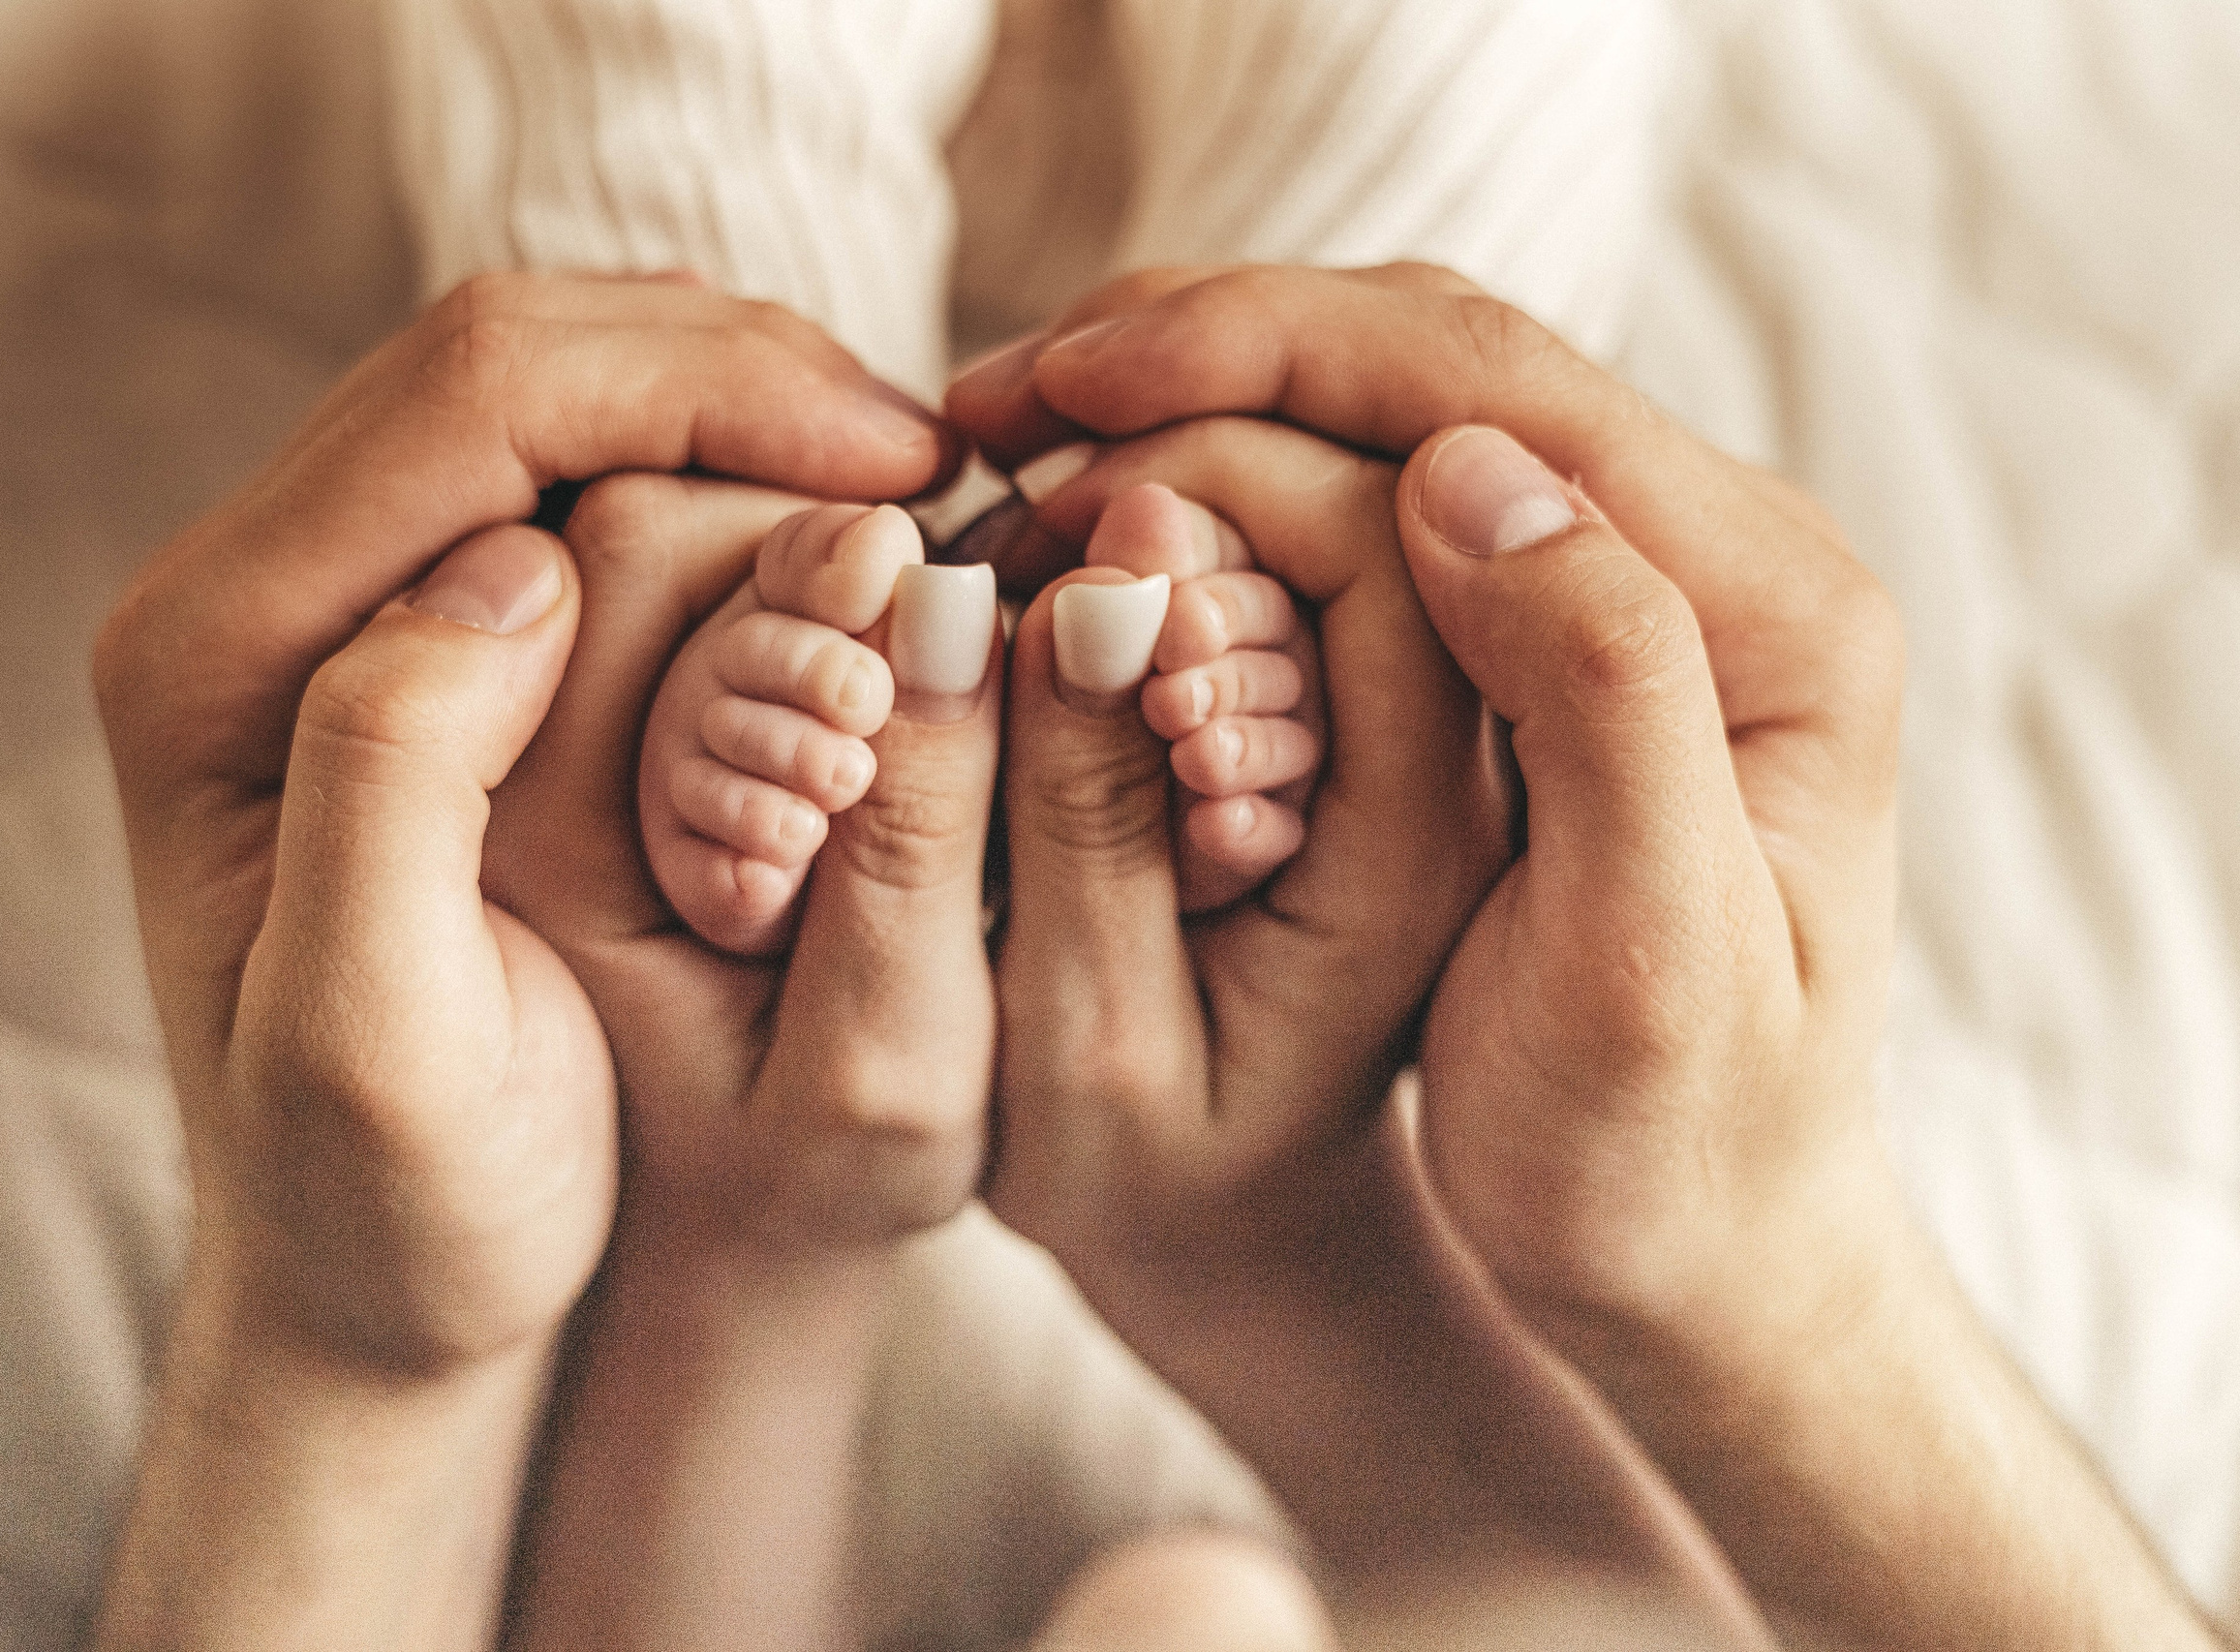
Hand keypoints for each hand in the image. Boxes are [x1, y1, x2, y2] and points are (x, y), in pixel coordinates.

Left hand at [89, 271, 945, 1650]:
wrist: (366, 1285)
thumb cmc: (396, 1201)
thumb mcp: (373, 1034)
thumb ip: (396, 769)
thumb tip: (516, 557)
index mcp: (220, 654)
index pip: (476, 400)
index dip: (707, 391)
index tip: (904, 466)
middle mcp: (253, 590)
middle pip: (511, 352)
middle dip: (737, 370)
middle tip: (928, 455)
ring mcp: (335, 601)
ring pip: (553, 385)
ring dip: (734, 402)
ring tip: (895, 485)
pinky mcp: (419, 635)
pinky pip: (577, 468)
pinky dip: (715, 461)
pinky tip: (822, 527)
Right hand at [971, 415, 1757, 1637]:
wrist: (1715, 1258)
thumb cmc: (1670, 1155)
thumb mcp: (1648, 955)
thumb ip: (1596, 688)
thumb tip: (1458, 468)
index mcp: (1768, 609)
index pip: (1490, 391)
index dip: (1263, 356)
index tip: (1067, 388)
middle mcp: (1721, 558)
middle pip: (1438, 362)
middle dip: (1208, 352)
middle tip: (1000, 403)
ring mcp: (1637, 588)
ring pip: (1396, 414)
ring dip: (1203, 408)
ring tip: (1025, 449)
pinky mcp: (1563, 636)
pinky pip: (1381, 503)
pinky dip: (1233, 488)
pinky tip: (1110, 525)